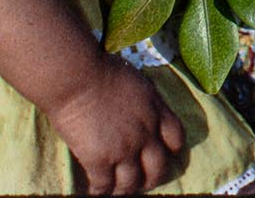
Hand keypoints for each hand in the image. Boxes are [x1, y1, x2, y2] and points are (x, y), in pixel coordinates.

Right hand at [47, 59, 185, 194]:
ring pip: (132, 183)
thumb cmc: (101, 69)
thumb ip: (144, 100)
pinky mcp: (100, 160)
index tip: (166, 154)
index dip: (172, 150)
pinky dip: (100, 192)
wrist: (77, 76)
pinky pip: (104, 186)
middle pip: (158, 168)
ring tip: (117, 190)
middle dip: (152, 178)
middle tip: (143, 181)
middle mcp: (146, 134)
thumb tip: (139, 107)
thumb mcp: (137, 81)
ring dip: (125, 189)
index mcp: (156, 110)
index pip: (176, 138)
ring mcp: (124, 149)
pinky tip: (95, 192)